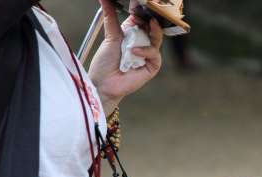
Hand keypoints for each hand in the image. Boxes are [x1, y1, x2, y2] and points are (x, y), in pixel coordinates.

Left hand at [88, 0, 162, 114]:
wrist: (104, 83)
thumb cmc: (105, 63)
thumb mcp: (110, 36)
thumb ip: (110, 16)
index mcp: (132, 33)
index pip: (142, 18)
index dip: (142, 12)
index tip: (138, 5)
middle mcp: (141, 42)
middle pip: (153, 27)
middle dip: (152, 20)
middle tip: (148, 14)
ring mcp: (148, 54)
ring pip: (157, 39)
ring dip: (152, 32)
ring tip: (146, 27)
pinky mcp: (152, 66)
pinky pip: (155, 54)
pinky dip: (146, 51)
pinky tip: (135, 51)